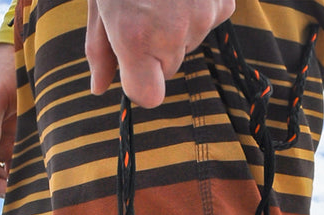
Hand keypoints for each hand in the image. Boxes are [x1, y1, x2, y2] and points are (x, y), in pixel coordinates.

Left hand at [87, 0, 234, 107]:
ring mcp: (203, 16)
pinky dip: (200, 8)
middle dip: (156, 48)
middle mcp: (173, 33)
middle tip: (145, 9)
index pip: (148, 96)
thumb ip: (100, 50)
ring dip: (179, 27)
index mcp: (135, 38)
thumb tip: (99, 88)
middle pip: (168, 67)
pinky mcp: (225, 3)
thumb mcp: (100, 5)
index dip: (139, 83)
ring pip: (189, 43)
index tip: (132, 67)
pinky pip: (211, 20)